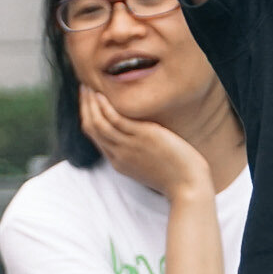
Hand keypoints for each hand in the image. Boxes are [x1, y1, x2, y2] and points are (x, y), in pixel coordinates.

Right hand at [80, 88, 210, 201]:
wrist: (188, 186)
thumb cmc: (175, 176)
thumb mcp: (149, 165)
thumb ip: (138, 152)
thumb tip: (139, 137)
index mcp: (118, 161)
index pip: (96, 137)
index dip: (89, 116)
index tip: (89, 101)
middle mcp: (118, 154)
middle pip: (92, 128)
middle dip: (85, 107)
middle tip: (84, 88)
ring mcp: (128, 146)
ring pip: (98, 123)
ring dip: (90, 103)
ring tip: (89, 87)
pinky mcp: (141, 138)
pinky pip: (115, 120)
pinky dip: (105, 107)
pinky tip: (102, 95)